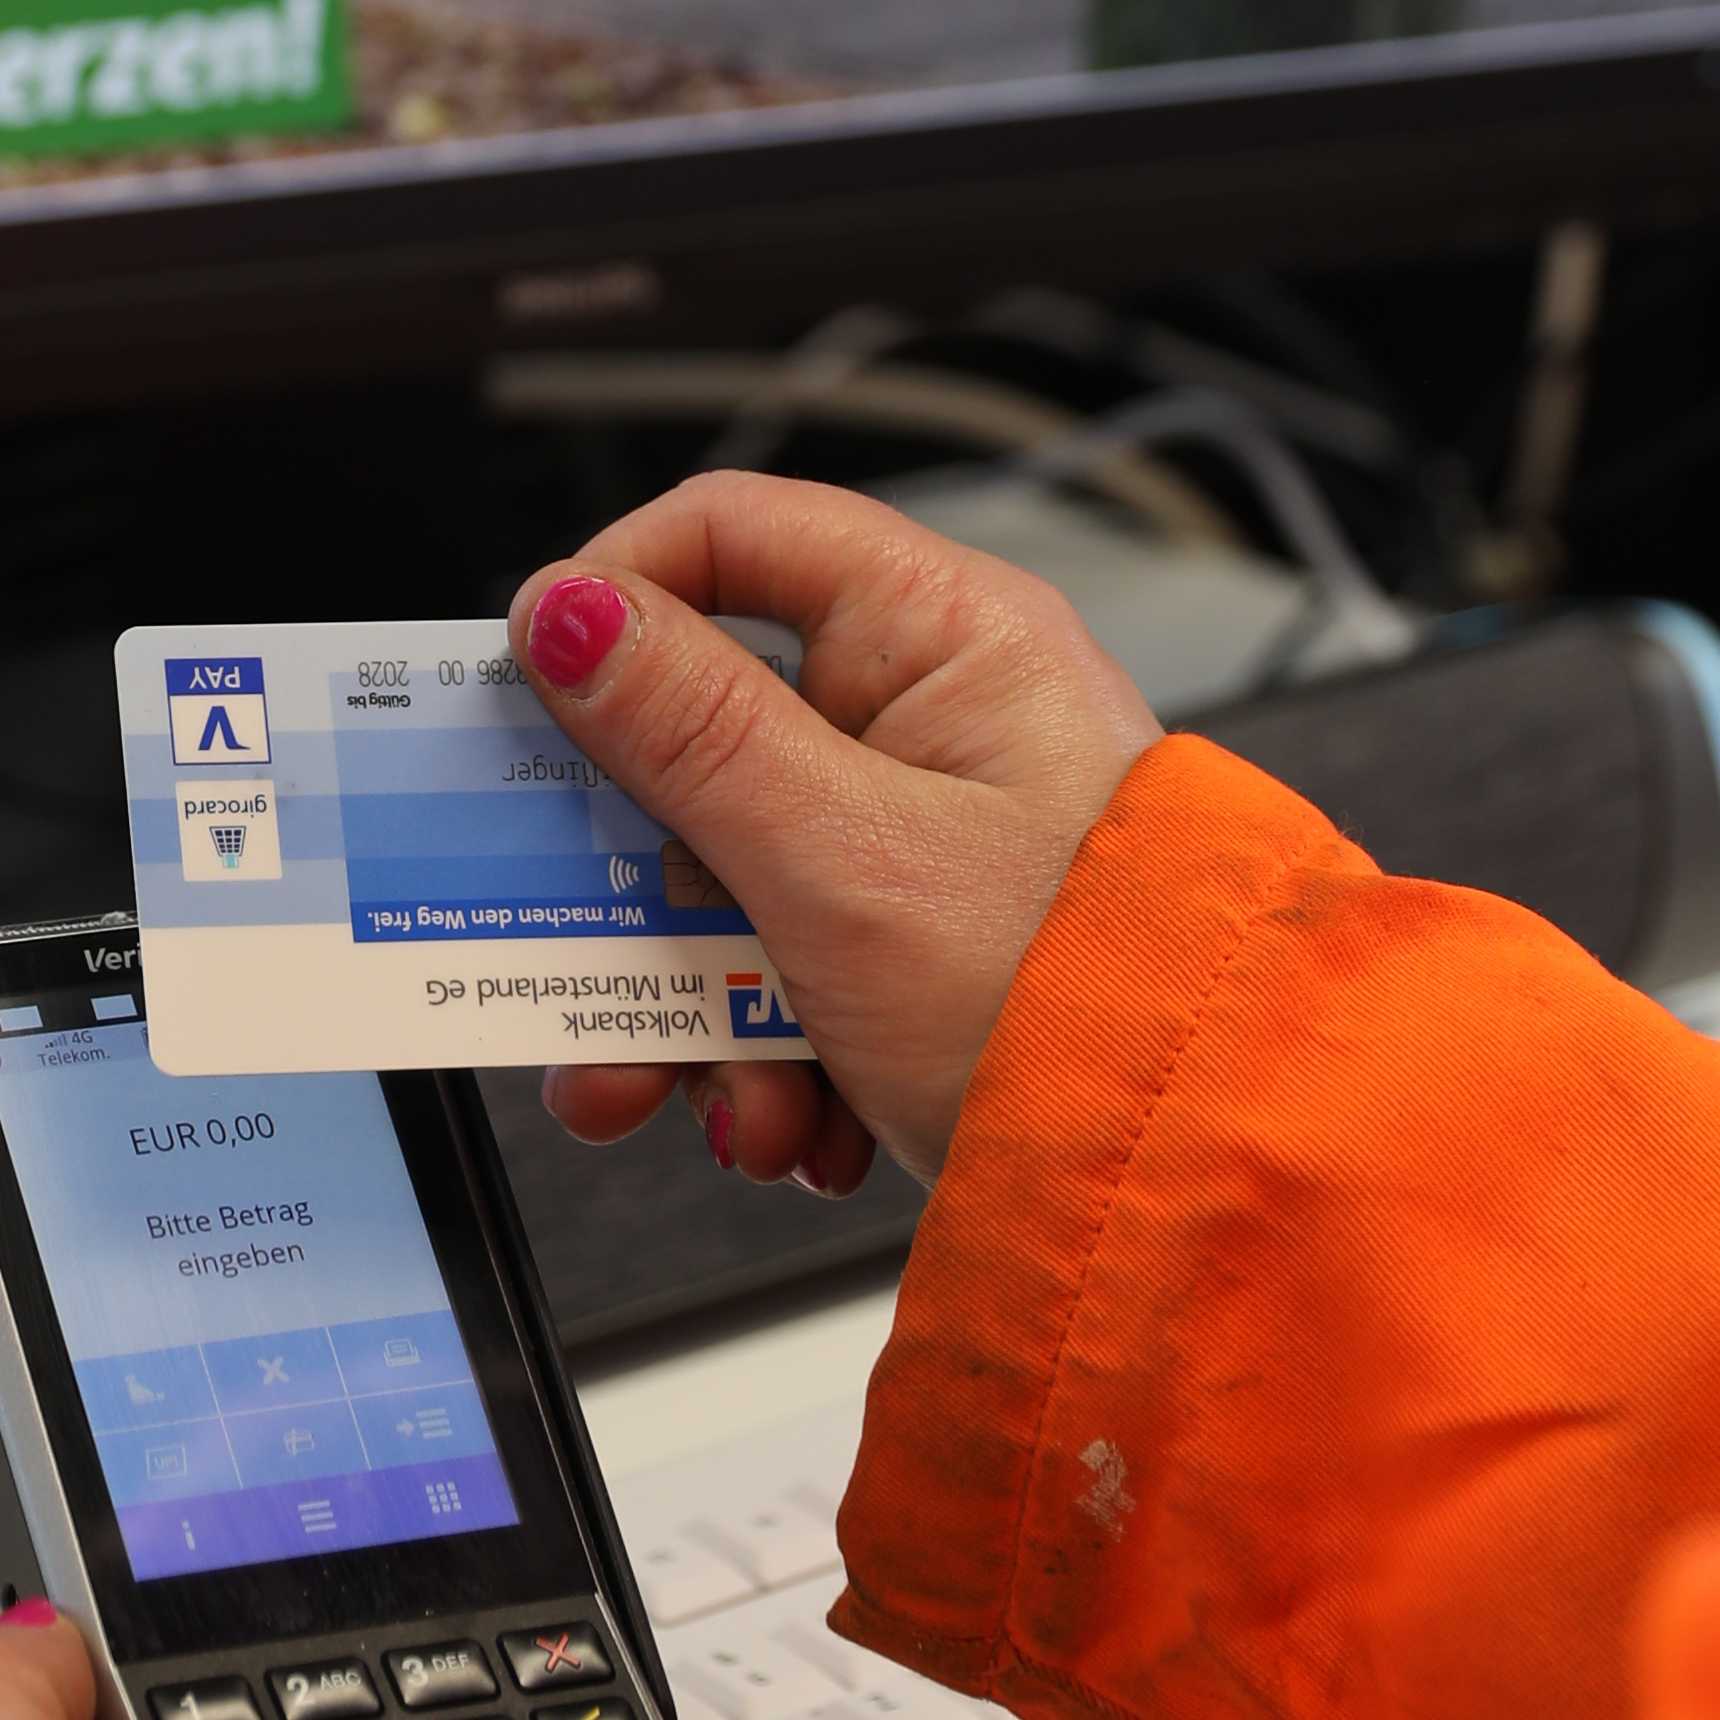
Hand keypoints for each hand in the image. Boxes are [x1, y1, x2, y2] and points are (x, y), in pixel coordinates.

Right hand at [509, 474, 1163, 1190]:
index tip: (525, 704)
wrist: (1193, 1183)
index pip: (735, 536)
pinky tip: (801, 1127)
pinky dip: (767, 1065)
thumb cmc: (1083, 1005)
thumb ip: (688, 733)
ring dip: (696, 1014)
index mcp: (946, 642)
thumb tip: (569, 615)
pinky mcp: (922, 954)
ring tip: (728, 1102)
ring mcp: (931, 845)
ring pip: (728, 888)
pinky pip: (783, 979)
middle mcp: (939, 725)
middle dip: (636, 892)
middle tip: (582, 965)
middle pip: (704, 748)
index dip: (611, 604)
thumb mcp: (841, 861)